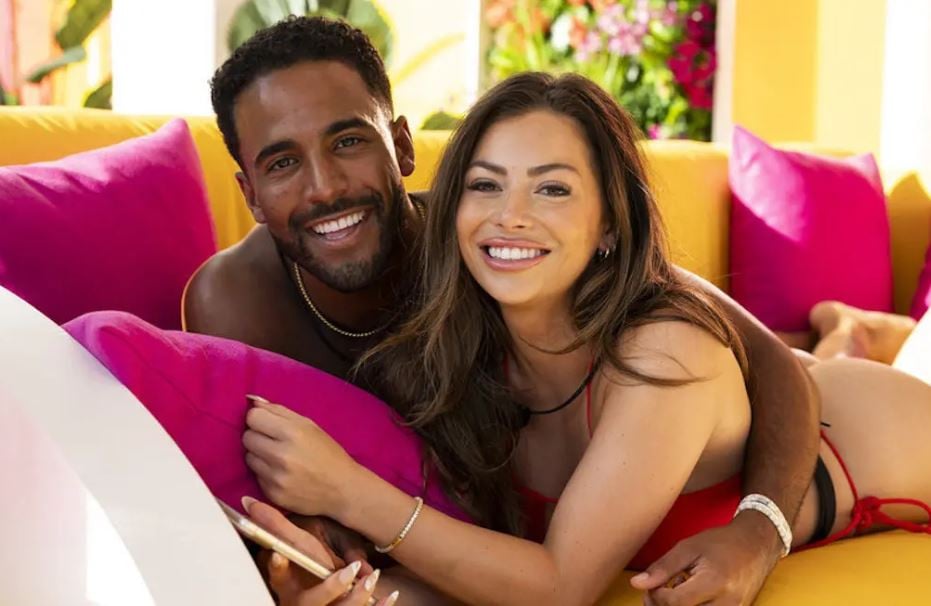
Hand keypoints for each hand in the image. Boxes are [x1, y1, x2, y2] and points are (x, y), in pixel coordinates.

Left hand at [243, 396, 359, 516]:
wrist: (342, 488)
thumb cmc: (328, 453)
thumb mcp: (310, 425)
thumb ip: (280, 411)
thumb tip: (252, 402)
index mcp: (293, 433)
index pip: (253, 418)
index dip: (258, 419)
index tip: (267, 423)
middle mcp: (282, 455)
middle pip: (247, 437)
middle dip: (257, 436)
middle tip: (273, 441)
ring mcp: (275, 477)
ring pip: (248, 457)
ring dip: (259, 455)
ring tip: (278, 458)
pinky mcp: (272, 494)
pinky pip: (256, 476)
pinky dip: (265, 473)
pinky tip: (282, 473)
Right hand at [246, 499, 396, 605]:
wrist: (330, 599)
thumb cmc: (317, 567)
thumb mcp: (306, 547)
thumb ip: (284, 530)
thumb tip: (247, 502)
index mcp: (289, 587)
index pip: (278, 579)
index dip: (277, 569)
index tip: (277, 554)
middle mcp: (302, 604)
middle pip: (311, 603)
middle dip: (330, 588)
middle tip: (350, 569)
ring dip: (357, 598)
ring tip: (371, 579)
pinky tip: (391, 595)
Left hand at [630, 513, 781, 604]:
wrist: (757, 545)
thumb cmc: (722, 542)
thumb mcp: (688, 547)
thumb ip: (663, 568)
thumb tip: (637, 584)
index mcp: (714, 581)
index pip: (675, 603)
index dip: (655, 597)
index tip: (651, 585)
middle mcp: (727, 602)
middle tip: (655, 594)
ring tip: (671, 596)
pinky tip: (687, 600)